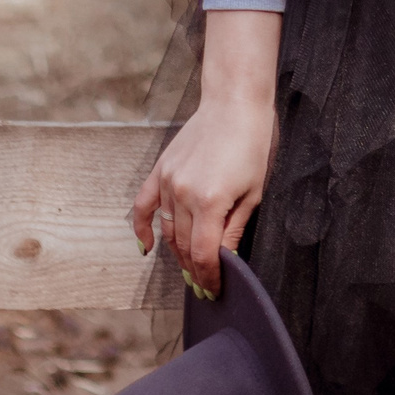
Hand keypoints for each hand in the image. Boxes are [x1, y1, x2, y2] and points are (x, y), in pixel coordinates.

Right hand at [130, 9, 281, 298]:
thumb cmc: (252, 145)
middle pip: (184, 247)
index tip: (215, 290)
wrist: (234, 104)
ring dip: (177, 253)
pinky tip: (147, 246)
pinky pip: (142, 206)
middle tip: (204, 286)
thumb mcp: (253, 192)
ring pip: (167, 231)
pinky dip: (141, 228)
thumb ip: (234, 229)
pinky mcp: (159, 171)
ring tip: (189, 268)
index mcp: (210, 202)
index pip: (204, 255)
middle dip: (195, 270)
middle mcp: (183, 195)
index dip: (209, 277)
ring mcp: (167, 183)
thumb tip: (224, 260)